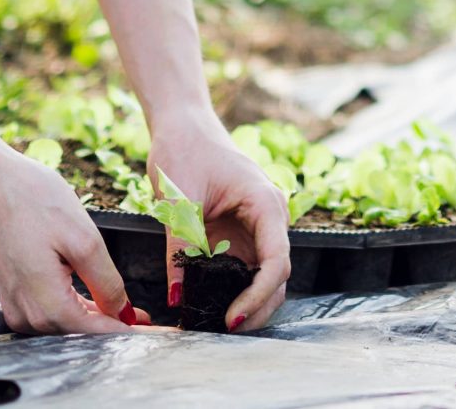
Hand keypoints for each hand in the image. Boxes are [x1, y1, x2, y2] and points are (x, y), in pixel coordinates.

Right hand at [0, 143, 144, 334]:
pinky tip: (91, 299)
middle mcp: (26, 315)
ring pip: (64, 324)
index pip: (99, 333)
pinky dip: (74, 308)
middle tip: (148, 320)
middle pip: (80, 334)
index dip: (132, 334)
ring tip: (127, 311)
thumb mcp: (82, 238)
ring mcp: (14, 305)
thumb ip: (106, 281)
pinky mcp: (10, 292)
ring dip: (94, 319)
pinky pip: (48, 311)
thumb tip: (123, 312)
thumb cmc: (30, 198)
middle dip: (115, 327)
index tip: (161, 334)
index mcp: (46, 305)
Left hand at [149, 116, 291, 328]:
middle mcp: (270, 217)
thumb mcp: (178, 201)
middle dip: (256, 307)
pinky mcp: (243, 233)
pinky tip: (211, 303)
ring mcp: (259, 226)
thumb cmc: (183, 151)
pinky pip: (246, 268)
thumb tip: (179, 298)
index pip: (276, 261)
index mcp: (265, 203)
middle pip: (277, 275)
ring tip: (215, 322)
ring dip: (248, 302)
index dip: (258, 295)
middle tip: (222, 330)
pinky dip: (234, 289)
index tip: (231, 317)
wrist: (182, 126)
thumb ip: (180, 250)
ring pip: (266, 276)